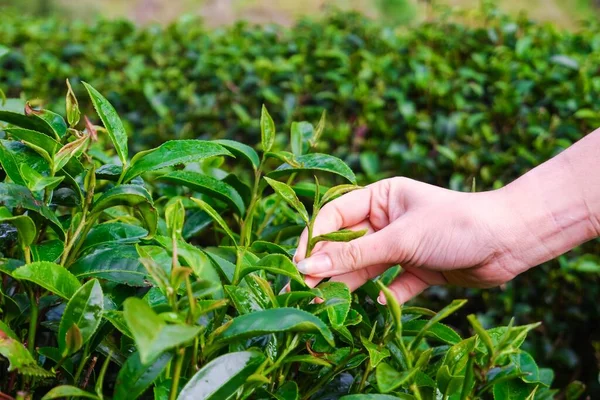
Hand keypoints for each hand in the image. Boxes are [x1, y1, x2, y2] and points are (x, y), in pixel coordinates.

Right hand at [294, 177, 548, 303]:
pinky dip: (382, 296)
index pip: (334, 216)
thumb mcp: (401, 239)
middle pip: (346, 245)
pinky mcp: (417, 269)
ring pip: (365, 267)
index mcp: (380, 197)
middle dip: (325, 266)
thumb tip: (309, 266)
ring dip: (347, 285)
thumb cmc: (455, 225)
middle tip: (302, 290)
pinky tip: (372, 305)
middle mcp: (386, 220)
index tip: (300, 264)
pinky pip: (391, 285)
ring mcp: (401, 246)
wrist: (510, 241)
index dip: (314, 239)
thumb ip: (354, 256)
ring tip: (325, 305)